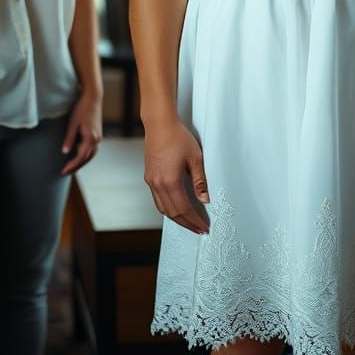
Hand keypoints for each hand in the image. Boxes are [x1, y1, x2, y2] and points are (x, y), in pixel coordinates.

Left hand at [61, 91, 102, 174]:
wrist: (93, 98)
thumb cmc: (82, 109)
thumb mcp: (72, 123)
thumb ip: (69, 138)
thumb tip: (65, 152)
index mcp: (90, 138)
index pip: (80, 157)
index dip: (72, 165)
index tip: (63, 171)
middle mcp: (96, 139)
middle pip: (87, 158)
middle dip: (76, 166)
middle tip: (65, 172)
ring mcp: (98, 137)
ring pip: (91, 154)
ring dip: (81, 161)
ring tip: (71, 166)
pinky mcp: (98, 133)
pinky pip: (92, 148)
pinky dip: (85, 154)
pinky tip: (78, 154)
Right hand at [144, 117, 209, 234]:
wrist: (160, 125)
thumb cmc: (179, 138)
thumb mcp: (196, 158)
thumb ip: (200, 181)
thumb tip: (205, 200)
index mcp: (171, 181)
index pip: (184, 209)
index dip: (195, 220)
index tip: (204, 227)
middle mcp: (158, 184)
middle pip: (172, 213)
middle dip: (186, 223)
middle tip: (199, 229)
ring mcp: (151, 181)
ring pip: (163, 208)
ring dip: (176, 218)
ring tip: (189, 222)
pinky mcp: (149, 177)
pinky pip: (157, 199)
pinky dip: (167, 208)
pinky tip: (176, 208)